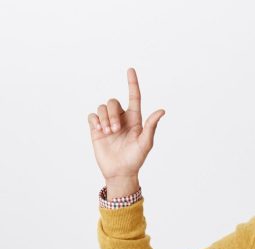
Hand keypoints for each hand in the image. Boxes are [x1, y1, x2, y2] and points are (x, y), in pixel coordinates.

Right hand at [87, 67, 164, 183]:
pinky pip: (92, 115)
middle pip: (113, 102)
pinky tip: (99, 131)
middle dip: (112, 114)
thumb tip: (162, 110)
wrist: (120, 172)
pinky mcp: (97, 128)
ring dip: (104, 118)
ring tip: (108, 133)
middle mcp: (121, 118)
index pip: (134, 97)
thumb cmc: (135, 159)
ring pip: (102, 107)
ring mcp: (108, 123)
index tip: (131, 70)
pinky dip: (95, 121)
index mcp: (135, 119)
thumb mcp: (145, 143)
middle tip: (115, 130)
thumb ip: (151, 126)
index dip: (132, 83)